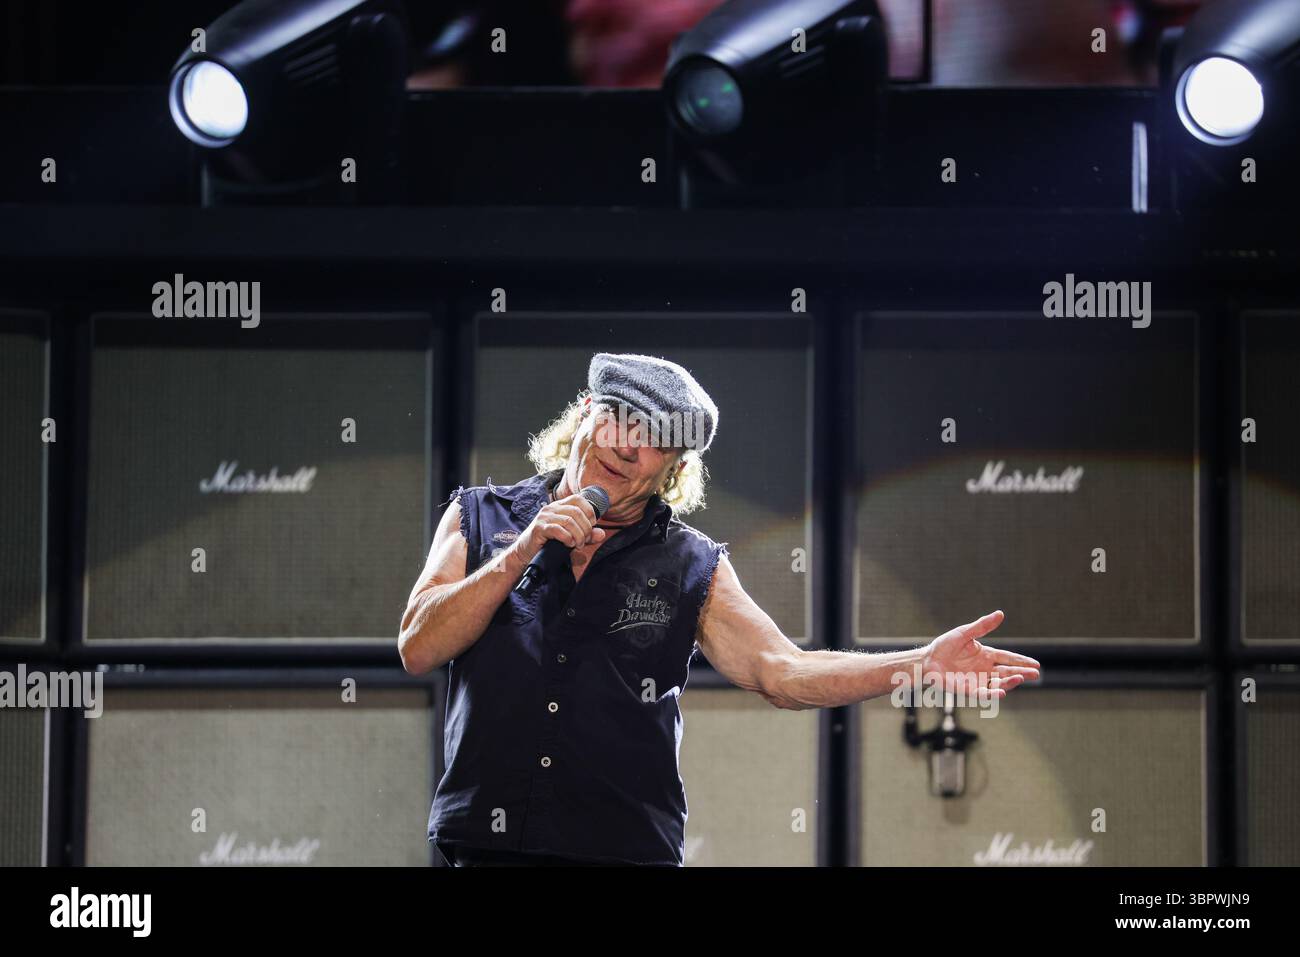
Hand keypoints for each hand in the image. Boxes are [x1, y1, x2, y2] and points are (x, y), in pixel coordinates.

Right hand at [520, 493, 607, 558]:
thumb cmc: (548, 543)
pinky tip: (568, 544)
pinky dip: (567, 538)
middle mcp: (551, 508)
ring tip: (577, 544)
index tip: (592, 525)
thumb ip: (586, 535)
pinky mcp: (539, 528)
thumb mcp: (571, 538)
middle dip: (586, 528)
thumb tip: (601, 534)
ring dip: (578, 535)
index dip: (589, 511)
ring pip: (569, 521)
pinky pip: (558, 530)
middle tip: (584, 540)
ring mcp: (544, 517)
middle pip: (577, 512)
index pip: (578, 499)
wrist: (525, 553)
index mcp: (559, 506)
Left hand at [920, 610, 1039, 700]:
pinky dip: (993, 693)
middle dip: (1021, 673)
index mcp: (985, 655)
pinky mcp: (968, 690)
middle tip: (1035, 674)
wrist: (927, 660)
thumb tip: (1000, 614)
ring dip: (1009, 682)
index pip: (1007, 658)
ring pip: (998, 683)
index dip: (1021, 661)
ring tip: (1019, 677)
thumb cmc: (944, 646)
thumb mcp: (964, 633)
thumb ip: (982, 626)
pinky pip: (983, 693)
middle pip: (1007, 672)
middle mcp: (984, 669)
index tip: (1036, 664)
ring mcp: (977, 680)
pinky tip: (1002, 692)